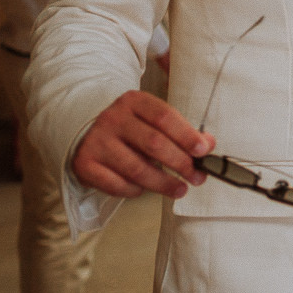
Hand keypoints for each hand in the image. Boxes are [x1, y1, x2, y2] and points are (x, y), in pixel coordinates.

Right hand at [71, 90, 214, 199]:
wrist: (86, 132)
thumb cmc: (130, 128)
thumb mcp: (153, 120)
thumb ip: (181, 130)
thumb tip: (208, 145)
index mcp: (133, 101)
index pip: (164, 116)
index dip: (187, 135)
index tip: (203, 151)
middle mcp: (113, 119)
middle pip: (154, 143)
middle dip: (180, 163)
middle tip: (197, 177)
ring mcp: (96, 141)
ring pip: (136, 168)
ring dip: (163, 183)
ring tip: (180, 190)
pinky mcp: (84, 164)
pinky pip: (116, 184)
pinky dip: (134, 190)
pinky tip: (143, 189)